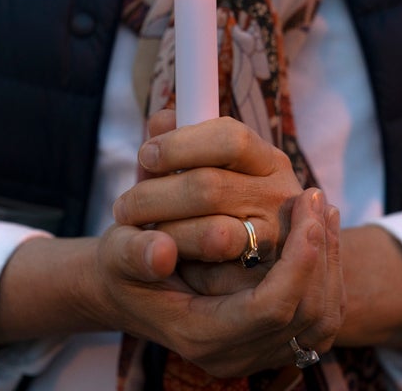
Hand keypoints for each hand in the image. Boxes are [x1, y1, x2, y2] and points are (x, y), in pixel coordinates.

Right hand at [99, 188, 343, 376]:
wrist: (129, 292)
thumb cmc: (124, 268)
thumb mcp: (117, 255)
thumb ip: (132, 253)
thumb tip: (161, 251)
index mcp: (202, 335)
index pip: (272, 308)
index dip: (298, 260)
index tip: (303, 204)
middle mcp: (235, 354)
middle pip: (308, 315)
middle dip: (320, 254)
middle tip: (315, 199)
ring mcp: (257, 353)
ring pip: (322, 319)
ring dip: (329, 262)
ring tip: (321, 211)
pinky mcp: (270, 341)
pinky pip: (319, 315)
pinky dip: (326, 272)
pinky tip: (318, 232)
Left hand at [113, 110, 302, 291]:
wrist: (215, 272)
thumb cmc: (196, 209)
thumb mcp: (186, 171)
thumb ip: (175, 143)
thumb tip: (162, 119)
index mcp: (266, 160)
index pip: (231, 138)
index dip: (180, 144)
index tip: (146, 155)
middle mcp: (279, 197)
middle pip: (210, 187)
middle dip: (153, 197)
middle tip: (122, 208)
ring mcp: (276, 241)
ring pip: (214, 235)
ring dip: (168, 234)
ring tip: (145, 233)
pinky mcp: (262, 281)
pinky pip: (214, 276)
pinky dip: (185, 267)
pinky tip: (172, 260)